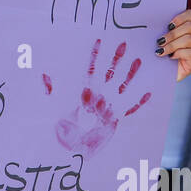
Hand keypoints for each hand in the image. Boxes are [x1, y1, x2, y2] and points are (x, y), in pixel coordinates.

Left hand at [45, 38, 152, 154]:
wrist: (68, 149)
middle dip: (116, 58)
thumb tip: (42, 73)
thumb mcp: (50, 106)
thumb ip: (48, 89)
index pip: (91, 68)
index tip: (99, 40)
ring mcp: (107, 106)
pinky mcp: (114, 120)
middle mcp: (98, 95)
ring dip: (130, 74)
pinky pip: (130, 109)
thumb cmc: (59, 127)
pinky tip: (147, 93)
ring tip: (138, 60)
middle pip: (109, 72)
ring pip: (122, 86)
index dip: (95, 55)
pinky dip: (139, 102)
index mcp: (83, 90)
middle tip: (122, 43)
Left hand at [161, 10, 190, 81]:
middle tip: (160, 41)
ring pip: (188, 39)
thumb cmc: (154, 56)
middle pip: (189, 27)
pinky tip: (169, 58)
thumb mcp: (157, 40)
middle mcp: (190, 38)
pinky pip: (190, 52)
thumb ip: (160, 30)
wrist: (156, 76)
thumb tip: (151, 20)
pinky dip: (178, 53)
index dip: (182, 17)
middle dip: (173, 33)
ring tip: (160, 51)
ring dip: (172, 44)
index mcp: (182, 29)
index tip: (168, 24)